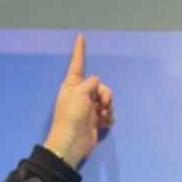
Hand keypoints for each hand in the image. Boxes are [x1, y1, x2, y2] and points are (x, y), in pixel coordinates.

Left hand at [43, 34, 115, 168]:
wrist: (72, 144)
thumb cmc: (71, 117)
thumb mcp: (78, 95)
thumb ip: (90, 84)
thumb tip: (95, 79)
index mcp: (72, 86)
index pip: (77, 64)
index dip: (80, 51)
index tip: (80, 37)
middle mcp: (81, 95)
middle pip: (100, 86)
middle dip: (106, 93)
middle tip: (104, 103)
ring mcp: (89, 109)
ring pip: (107, 100)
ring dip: (109, 106)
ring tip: (104, 115)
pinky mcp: (96, 121)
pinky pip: (109, 114)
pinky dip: (110, 117)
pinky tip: (106, 122)